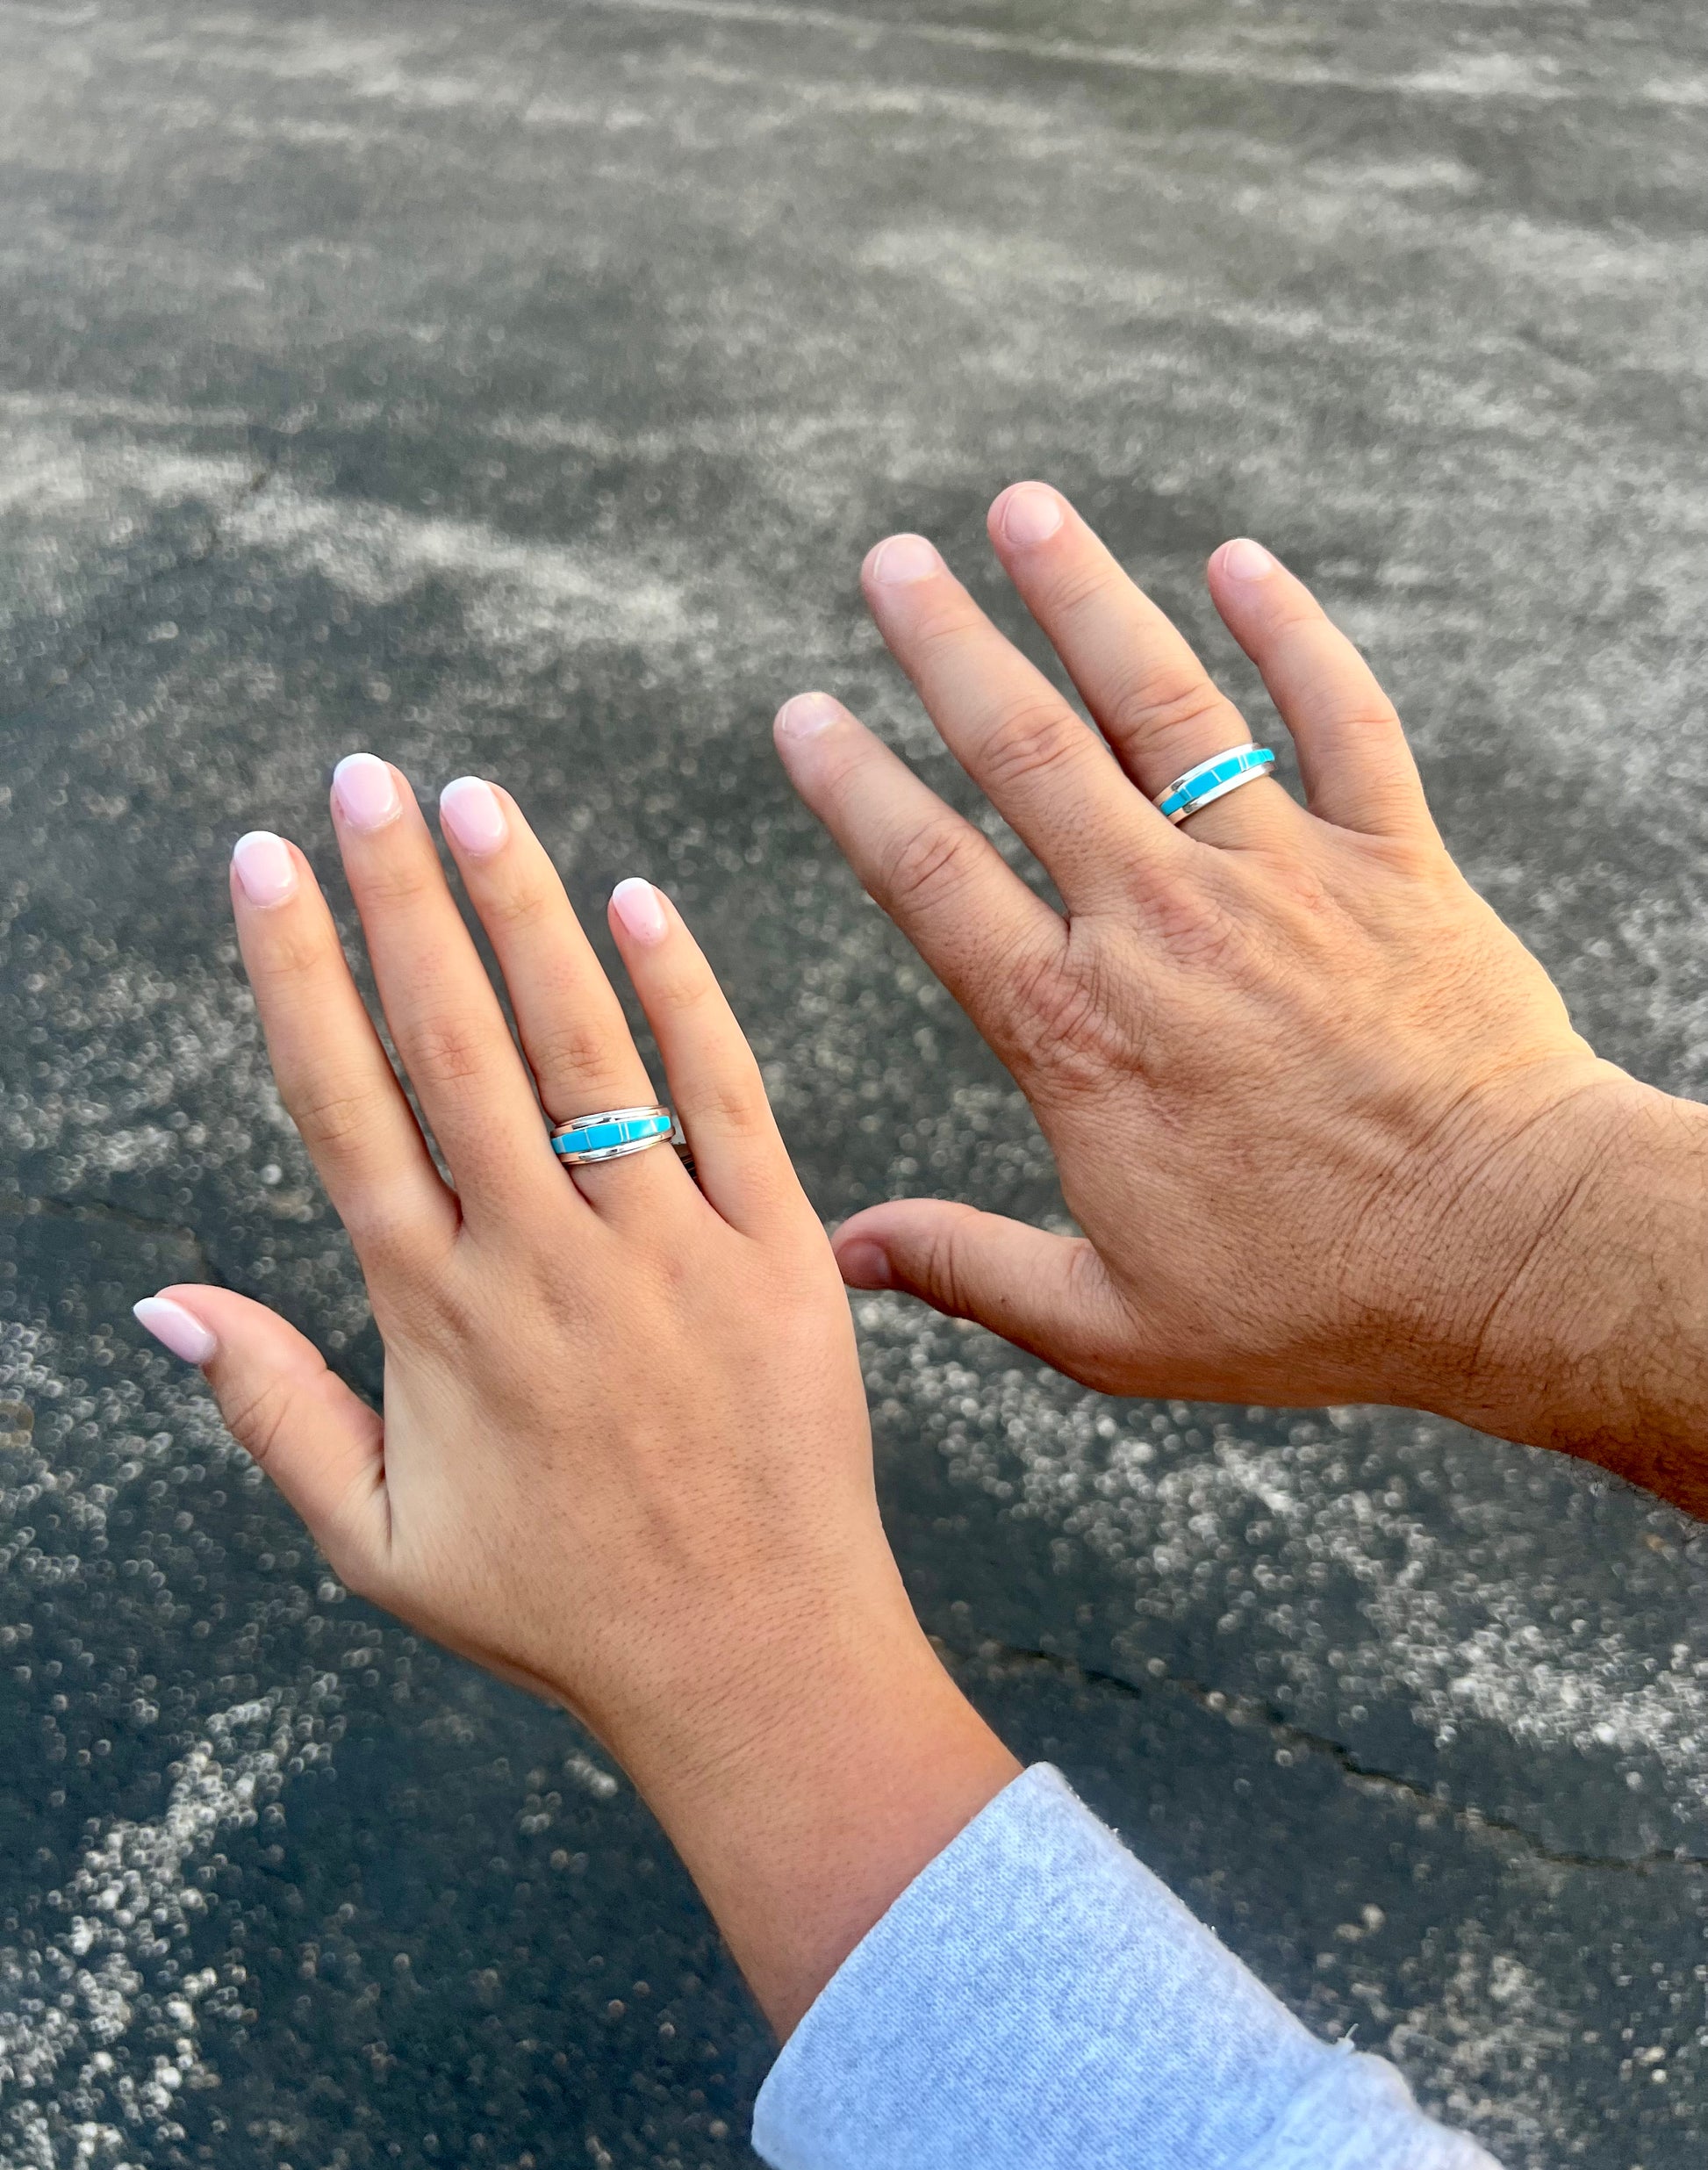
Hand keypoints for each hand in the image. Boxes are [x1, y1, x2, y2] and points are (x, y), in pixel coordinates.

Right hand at [134, 758, 1016, 2033]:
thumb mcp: (380, 1542)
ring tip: (475, 801)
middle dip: (398, 897)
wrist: (754, 1663)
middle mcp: (542, 1262)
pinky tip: (639, 903)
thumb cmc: (558, 1610)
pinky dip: (683, 998)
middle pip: (451, 1044)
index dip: (297, 974)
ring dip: (523, 914)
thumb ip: (272, 1411)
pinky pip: (725, 1101)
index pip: (345, 1105)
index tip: (262, 864)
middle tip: (361, 777)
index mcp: (434, 1317)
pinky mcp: (779, 1254)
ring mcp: (666, 1250)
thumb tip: (158, 1304)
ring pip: (581, 1047)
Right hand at [775, 487, 1707, 1510]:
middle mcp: (1162, 924)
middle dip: (946, 645)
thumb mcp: (1115, 1325)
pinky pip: (1341, 716)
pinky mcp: (1394, 861)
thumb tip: (844, 1254)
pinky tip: (1241, 561)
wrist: (1510, 1255)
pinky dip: (1293, 632)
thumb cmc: (1314, 1301)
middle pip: (1029, 752)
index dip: (854, 790)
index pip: (931, 879)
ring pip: (1166, 704)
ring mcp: (1282, 876)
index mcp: (1077, 1029)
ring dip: (1086, 598)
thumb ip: (973, 1270)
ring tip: (1023, 509)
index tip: (802, 714)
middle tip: (891, 560)